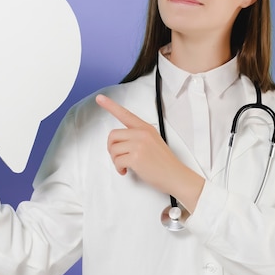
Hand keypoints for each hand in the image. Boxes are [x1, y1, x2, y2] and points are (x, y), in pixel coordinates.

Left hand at [95, 94, 203, 211]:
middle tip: (119, 157)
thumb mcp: (153, 140)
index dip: (110, 105)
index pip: (125, 114)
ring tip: (125, 165)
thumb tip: (121, 141)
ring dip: (116, 160)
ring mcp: (139, 145)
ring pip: (113, 149)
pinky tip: (126, 171)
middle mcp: (141, 134)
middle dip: (112, 148)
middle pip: (112, 135)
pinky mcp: (136, 157)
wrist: (175, 175)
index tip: (100, 98)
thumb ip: (138, 136)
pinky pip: (117, 161)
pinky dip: (119, 168)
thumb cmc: (164, 162)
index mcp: (145, 128)